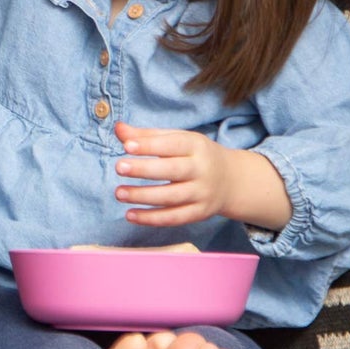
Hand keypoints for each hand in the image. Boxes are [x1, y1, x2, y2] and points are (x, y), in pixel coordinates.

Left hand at [112, 120, 234, 227]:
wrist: (231, 181)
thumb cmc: (194, 155)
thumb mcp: (176, 139)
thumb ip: (146, 135)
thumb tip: (118, 129)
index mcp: (196, 146)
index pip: (172, 144)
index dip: (150, 145)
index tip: (127, 146)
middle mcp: (201, 170)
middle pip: (172, 171)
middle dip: (144, 170)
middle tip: (119, 167)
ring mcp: (201, 194)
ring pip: (171, 197)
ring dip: (143, 196)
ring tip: (119, 193)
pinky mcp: (199, 213)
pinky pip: (174, 218)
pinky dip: (151, 219)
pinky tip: (131, 215)